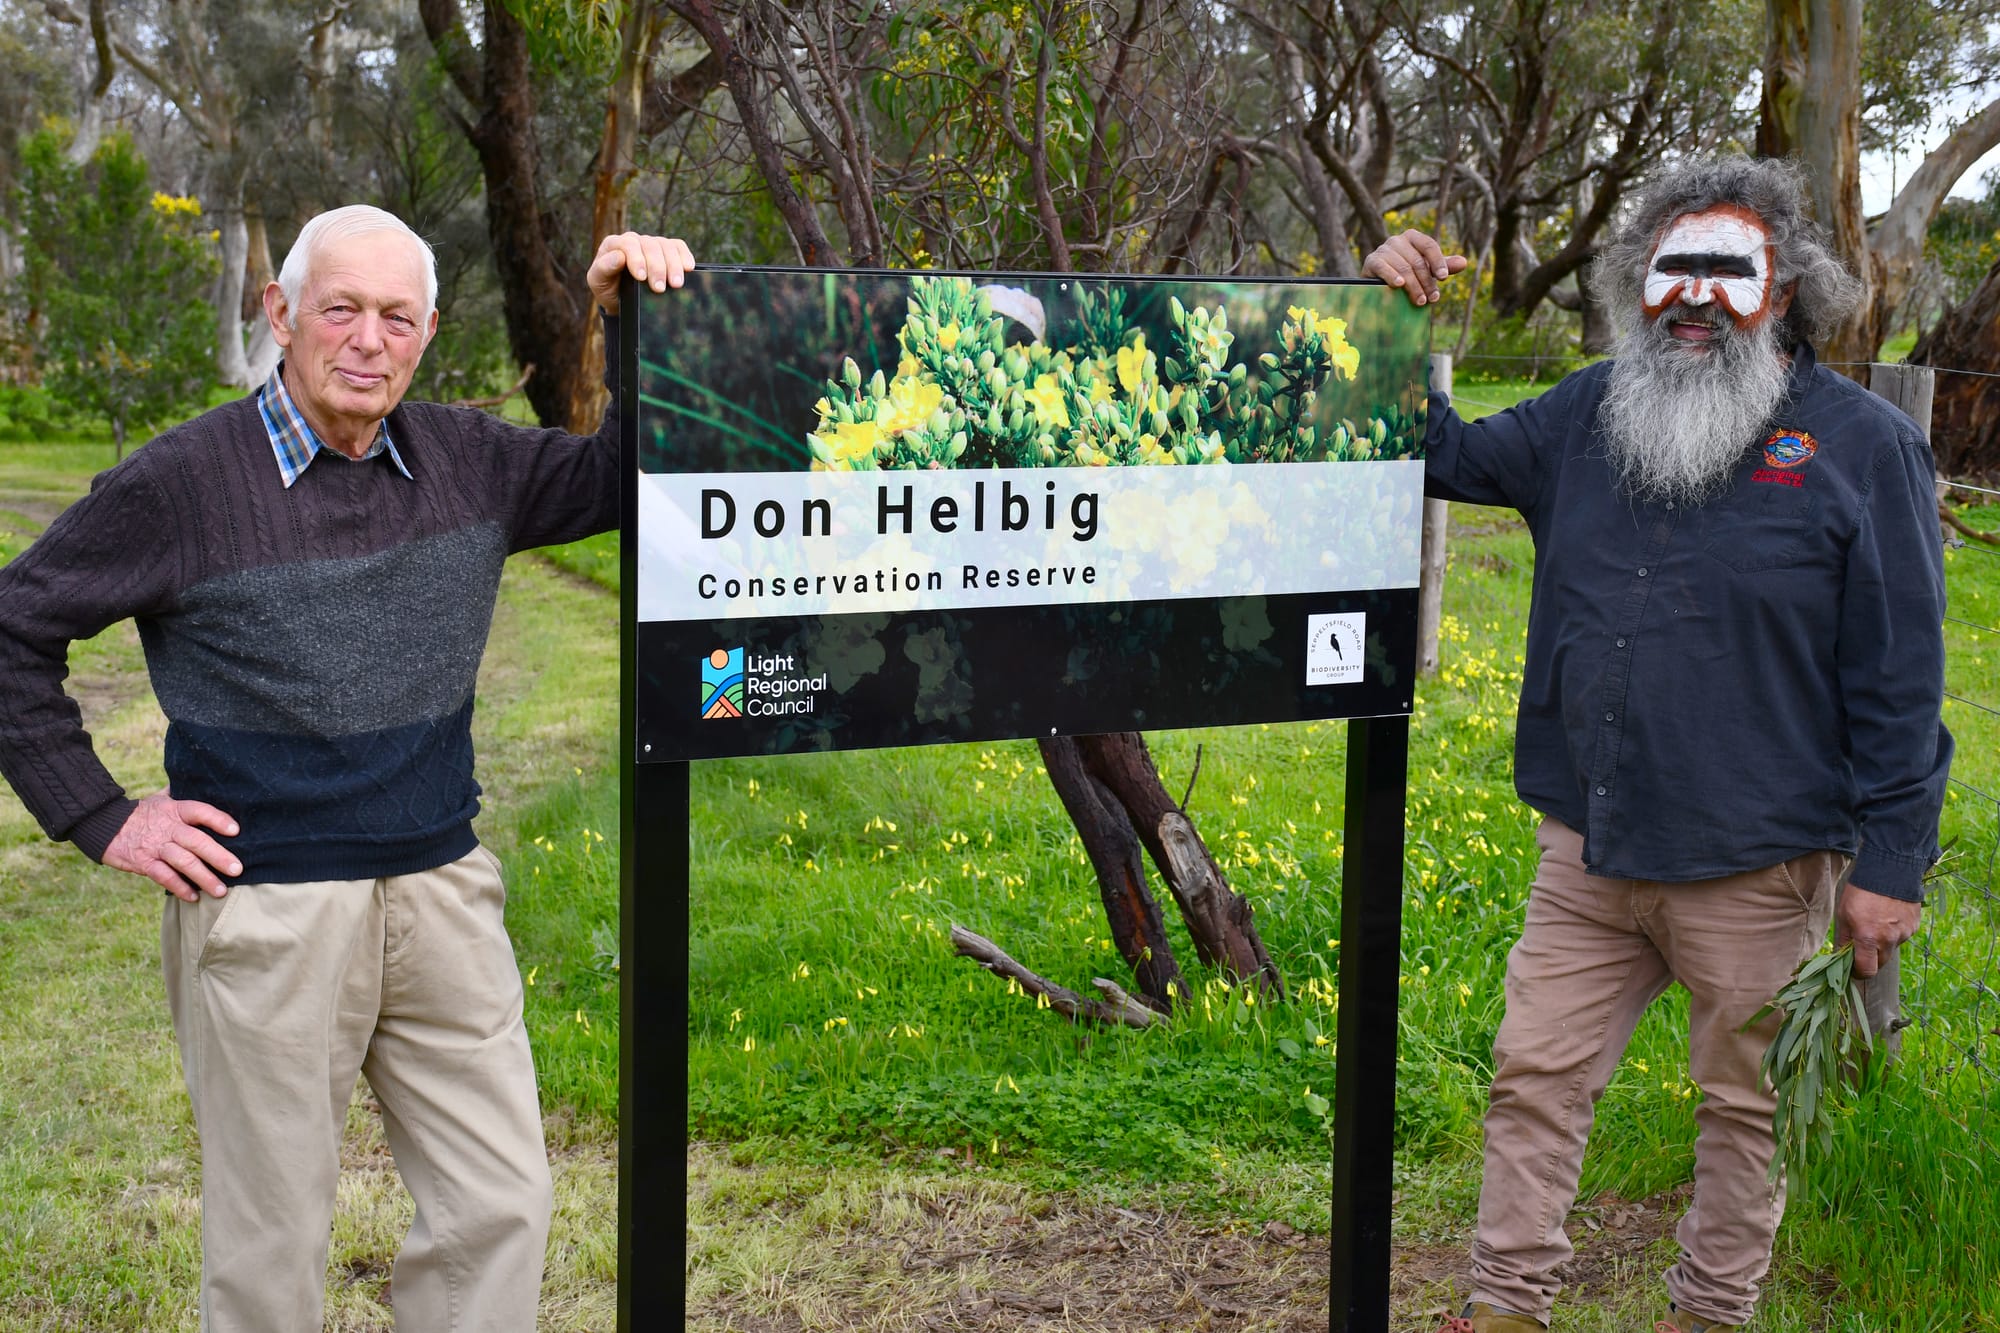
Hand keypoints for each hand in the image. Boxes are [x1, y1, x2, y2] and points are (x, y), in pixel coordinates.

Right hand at [102, 792, 241, 902]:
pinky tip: (193, 897)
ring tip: (220, 891)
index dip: (217, 819)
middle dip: (218, 856)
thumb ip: (182, 794)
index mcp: (175, 810)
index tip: (236, 830)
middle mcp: (168, 828)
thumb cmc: (141, 812)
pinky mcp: (143, 862)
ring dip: (203, 877)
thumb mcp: (160, 798)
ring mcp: (155, 846)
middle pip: (196, 841)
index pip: (199, 811)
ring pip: (183, 862)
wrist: (103, 824)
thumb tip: (202, 782)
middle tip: (237, 869)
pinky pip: (163, 876)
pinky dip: (179, 887)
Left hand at [588, 232, 696, 314]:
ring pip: (666, 246)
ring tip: (676, 284)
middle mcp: (634, 240)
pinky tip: (688, 268)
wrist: (621, 299)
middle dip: (657, 267)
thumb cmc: (608, 288)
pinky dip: (684, 256)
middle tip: (660, 288)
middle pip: (650, 245)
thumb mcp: (598, 281)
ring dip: (673, 265)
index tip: (641, 278)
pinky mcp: (666, 250)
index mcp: (614, 244)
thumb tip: (619, 257)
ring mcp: (651, 244)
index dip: (637, 259)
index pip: (628, 244)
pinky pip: (678, 246)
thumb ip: (604, 268)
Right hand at [1362, 229, 1468, 307]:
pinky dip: (1392, 276)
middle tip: (1432, 299)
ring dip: (1414, 286)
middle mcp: (1397, 240)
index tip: (1444, 278)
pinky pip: (1383, 267)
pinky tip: (1399, 286)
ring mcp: (1383, 249)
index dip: (1438, 262)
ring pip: (1403, 267)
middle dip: (1426, 282)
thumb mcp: (1426, 270)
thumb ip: (1444, 266)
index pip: (1429, 245)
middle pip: (1417, 260)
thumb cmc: (1406, 274)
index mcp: (1413, 237)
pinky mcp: (1371, 261)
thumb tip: (1464, 263)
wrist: (1377, 284)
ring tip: (1420, 301)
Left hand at [1835, 882, 1920, 978]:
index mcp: (1869, 938)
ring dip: (1882, 944)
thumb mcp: (1844, 915)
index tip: (1852, 969)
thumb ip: (1844, 939)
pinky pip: (1901, 937)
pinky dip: (1893, 933)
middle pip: (1880, 963)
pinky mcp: (1913, 927)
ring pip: (1891, 949)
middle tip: (1860, 948)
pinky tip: (1887, 917)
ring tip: (1874, 924)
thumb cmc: (1861, 892)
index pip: (1867, 970)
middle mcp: (1889, 940)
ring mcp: (1904, 934)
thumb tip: (1841, 957)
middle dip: (1869, 960)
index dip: (1858, 973)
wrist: (1890, 871)